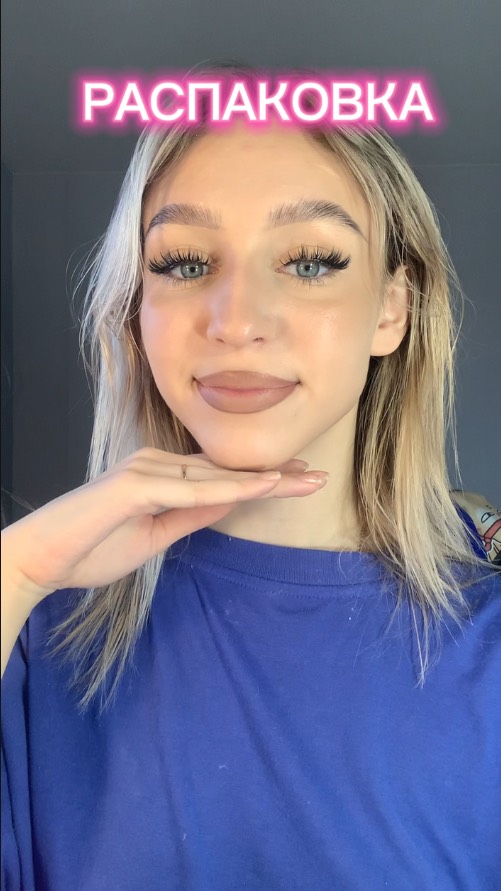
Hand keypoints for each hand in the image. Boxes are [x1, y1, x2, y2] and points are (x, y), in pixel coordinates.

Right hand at [1, 448, 328, 602]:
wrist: (39, 559)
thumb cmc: (89, 549)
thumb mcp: (155, 537)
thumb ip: (190, 517)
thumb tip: (226, 506)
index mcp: (159, 476)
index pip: (218, 475)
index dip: (259, 477)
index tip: (296, 480)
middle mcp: (155, 464)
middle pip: (225, 470)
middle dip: (273, 475)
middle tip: (317, 476)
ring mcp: (144, 471)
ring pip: (215, 476)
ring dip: (261, 480)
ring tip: (303, 481)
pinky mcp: (133, 486)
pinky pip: (191, 490)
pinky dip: (229, 491)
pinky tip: (261, 490)